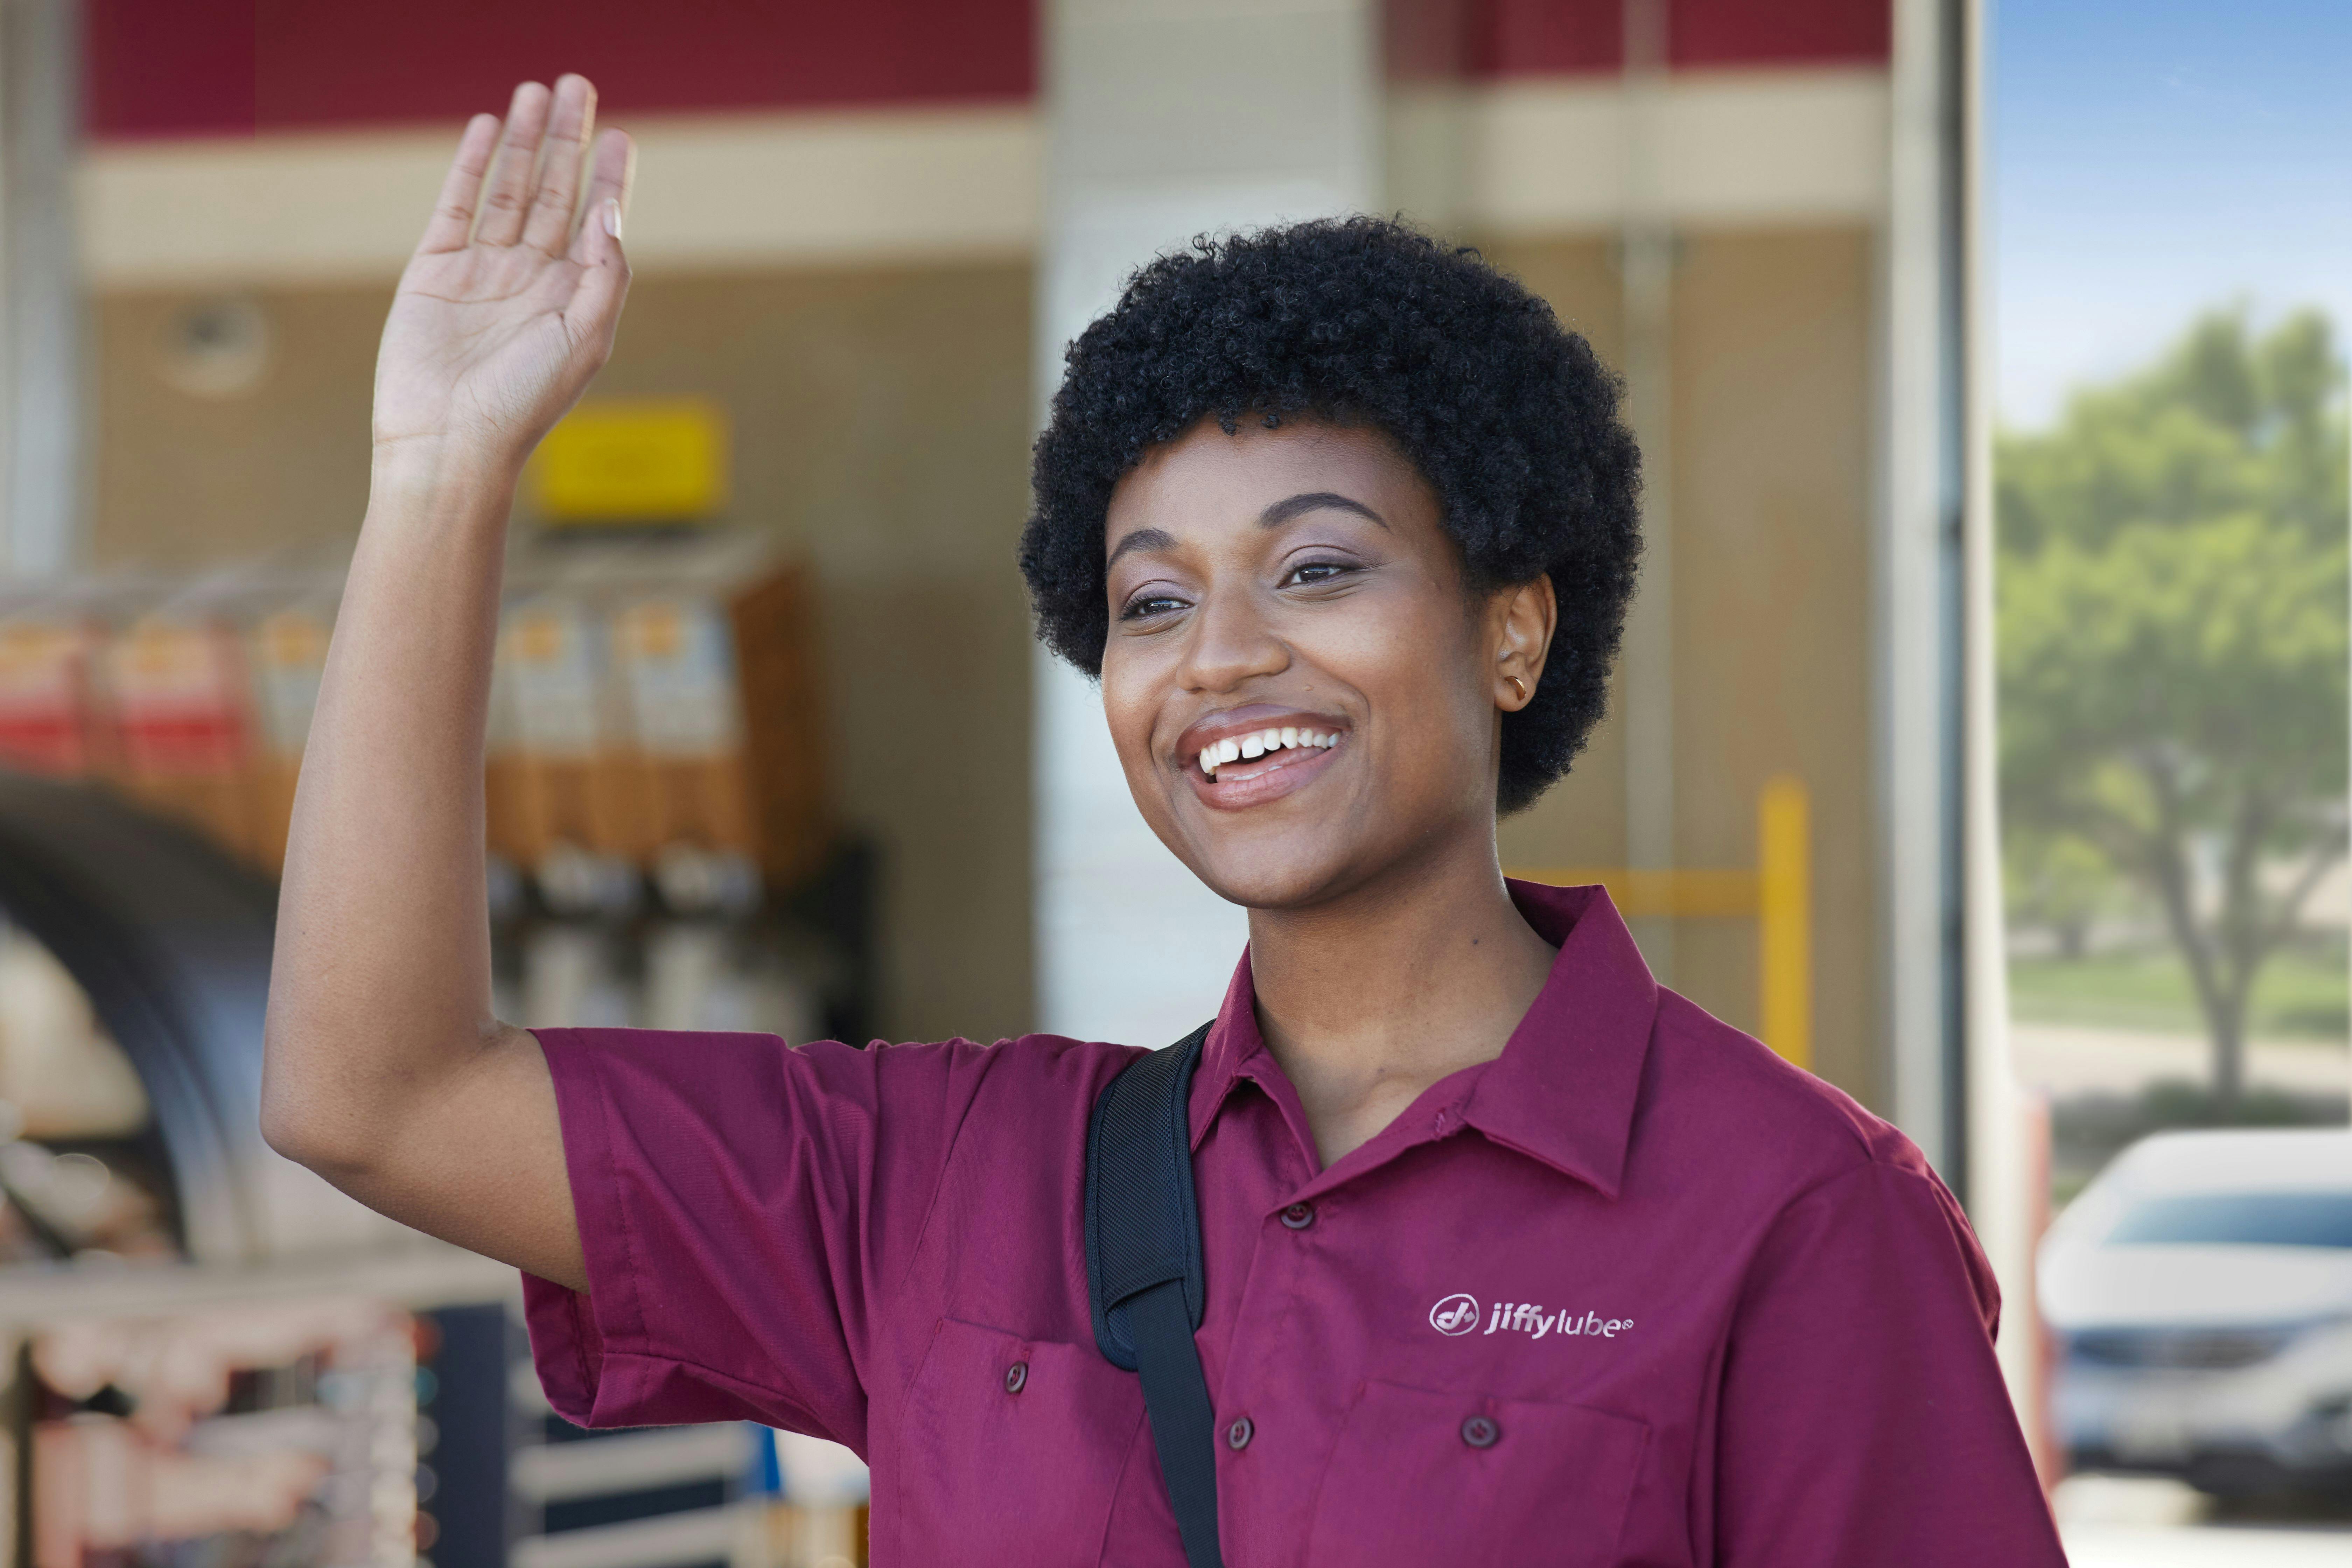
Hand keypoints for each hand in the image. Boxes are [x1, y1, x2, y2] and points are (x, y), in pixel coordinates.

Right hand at [371, 76, 633, 475]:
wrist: (451, 441)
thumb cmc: (524, 402)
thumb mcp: (584, 338)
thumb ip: (603, 274)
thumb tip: (608, 211)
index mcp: (574, 295)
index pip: (596, 220)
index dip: (608, 177)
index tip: (620, 135)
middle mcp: (532, 277)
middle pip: (553, 190)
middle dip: (565, 140)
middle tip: (577, 86)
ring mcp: (484, 270)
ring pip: (509, 189)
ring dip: (523, 141)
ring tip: (536, 93)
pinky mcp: (436, 269)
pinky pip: (458, 206)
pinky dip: (474, 168)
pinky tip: (489, 130)